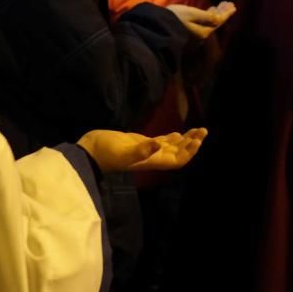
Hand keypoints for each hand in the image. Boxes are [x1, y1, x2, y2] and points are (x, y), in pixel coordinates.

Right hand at [78, 128, 206, 172]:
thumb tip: (158, 145)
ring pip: (171, 147)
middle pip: (178, 153)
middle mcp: (152, 157)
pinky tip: (177, 133)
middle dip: (192, 142)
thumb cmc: (105, 153)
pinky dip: (171, 138)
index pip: (177, 160)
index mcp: (152, 161)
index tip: (197, 140)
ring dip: (185, 139)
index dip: (189, 152)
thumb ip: (141, 150)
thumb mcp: (123, 152)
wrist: (90, 150)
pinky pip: (160, 142)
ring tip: (198, 130)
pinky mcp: (140, 142)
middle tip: (203, 130)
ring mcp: (147, 150)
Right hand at [167, 2, 235, 38]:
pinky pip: (202, 25)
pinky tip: (206, 14)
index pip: (219, 21)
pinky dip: (207, 18)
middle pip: (215, 23)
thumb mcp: (192, 14)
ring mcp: (195, 36)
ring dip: (215, 14)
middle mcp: (202, 36)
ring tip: (218, 7)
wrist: (158, 28)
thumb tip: (220, 17)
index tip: (233, 5)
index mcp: (204, 31)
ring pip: (209, 24)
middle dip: (222, 13)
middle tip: (228, 4)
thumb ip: (207, 16)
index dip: (226, 13)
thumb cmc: (175, 18)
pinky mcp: (188, 34)